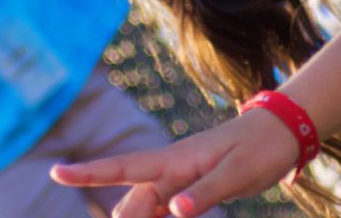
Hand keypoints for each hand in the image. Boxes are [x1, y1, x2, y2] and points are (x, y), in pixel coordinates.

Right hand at [51, 108, 299, 217]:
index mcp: (177, 160)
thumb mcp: (238, 172)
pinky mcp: (192, 187)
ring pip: (146, 207)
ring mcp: (180, 178)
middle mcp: (172, 168)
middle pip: (132, 202)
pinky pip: (164, 208)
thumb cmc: (261, 148)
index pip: (124, 166)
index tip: (56, 173)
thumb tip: (173, 212)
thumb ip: (206, 192)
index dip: (89, 173)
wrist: (283, 131)